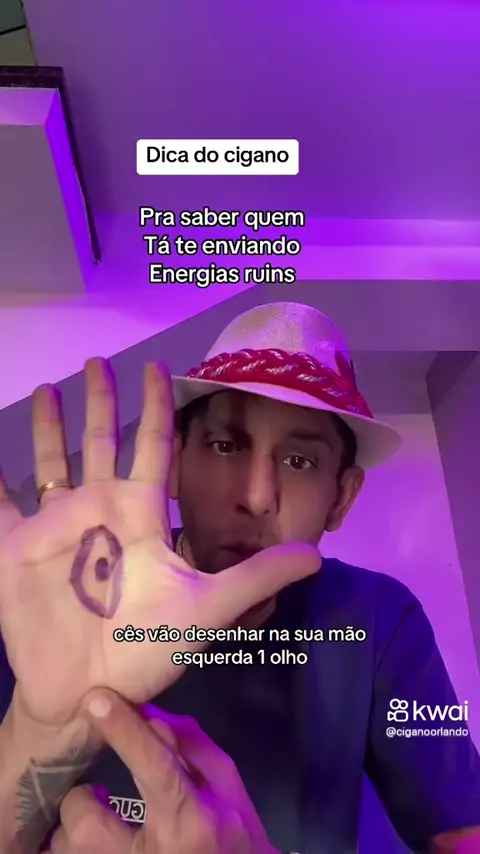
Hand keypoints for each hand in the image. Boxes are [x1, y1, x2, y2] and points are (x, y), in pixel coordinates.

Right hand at [0, 359, 319, 726]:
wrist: (92, 693)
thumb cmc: (150, 650)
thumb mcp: (207, 609)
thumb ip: (257, 578)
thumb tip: (318, 554)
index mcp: (141, 514)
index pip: (153, 446)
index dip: (157, 406)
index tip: (160, 368)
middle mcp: (100, 509)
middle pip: (102, 439)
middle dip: (101, 399)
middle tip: (97, 360)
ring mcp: (57, 526)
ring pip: (53, 460)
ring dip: (50, 426)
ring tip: (48, 387)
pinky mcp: (18, 548)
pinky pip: (1, 505)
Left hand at [46, 688, 279, 853]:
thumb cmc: (235, 841)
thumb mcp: (228, 790)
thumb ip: (193, 748)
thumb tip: (153, 715)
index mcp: (192, 819)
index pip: (154, 766)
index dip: (124, 731)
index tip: (97, 701)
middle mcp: (157, 852)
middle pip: (89, 825)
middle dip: (82, 803)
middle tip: (96, 797)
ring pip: (71, 850)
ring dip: (75, 834)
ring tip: (100, 828)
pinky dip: (76, 849)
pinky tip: (99, 845)